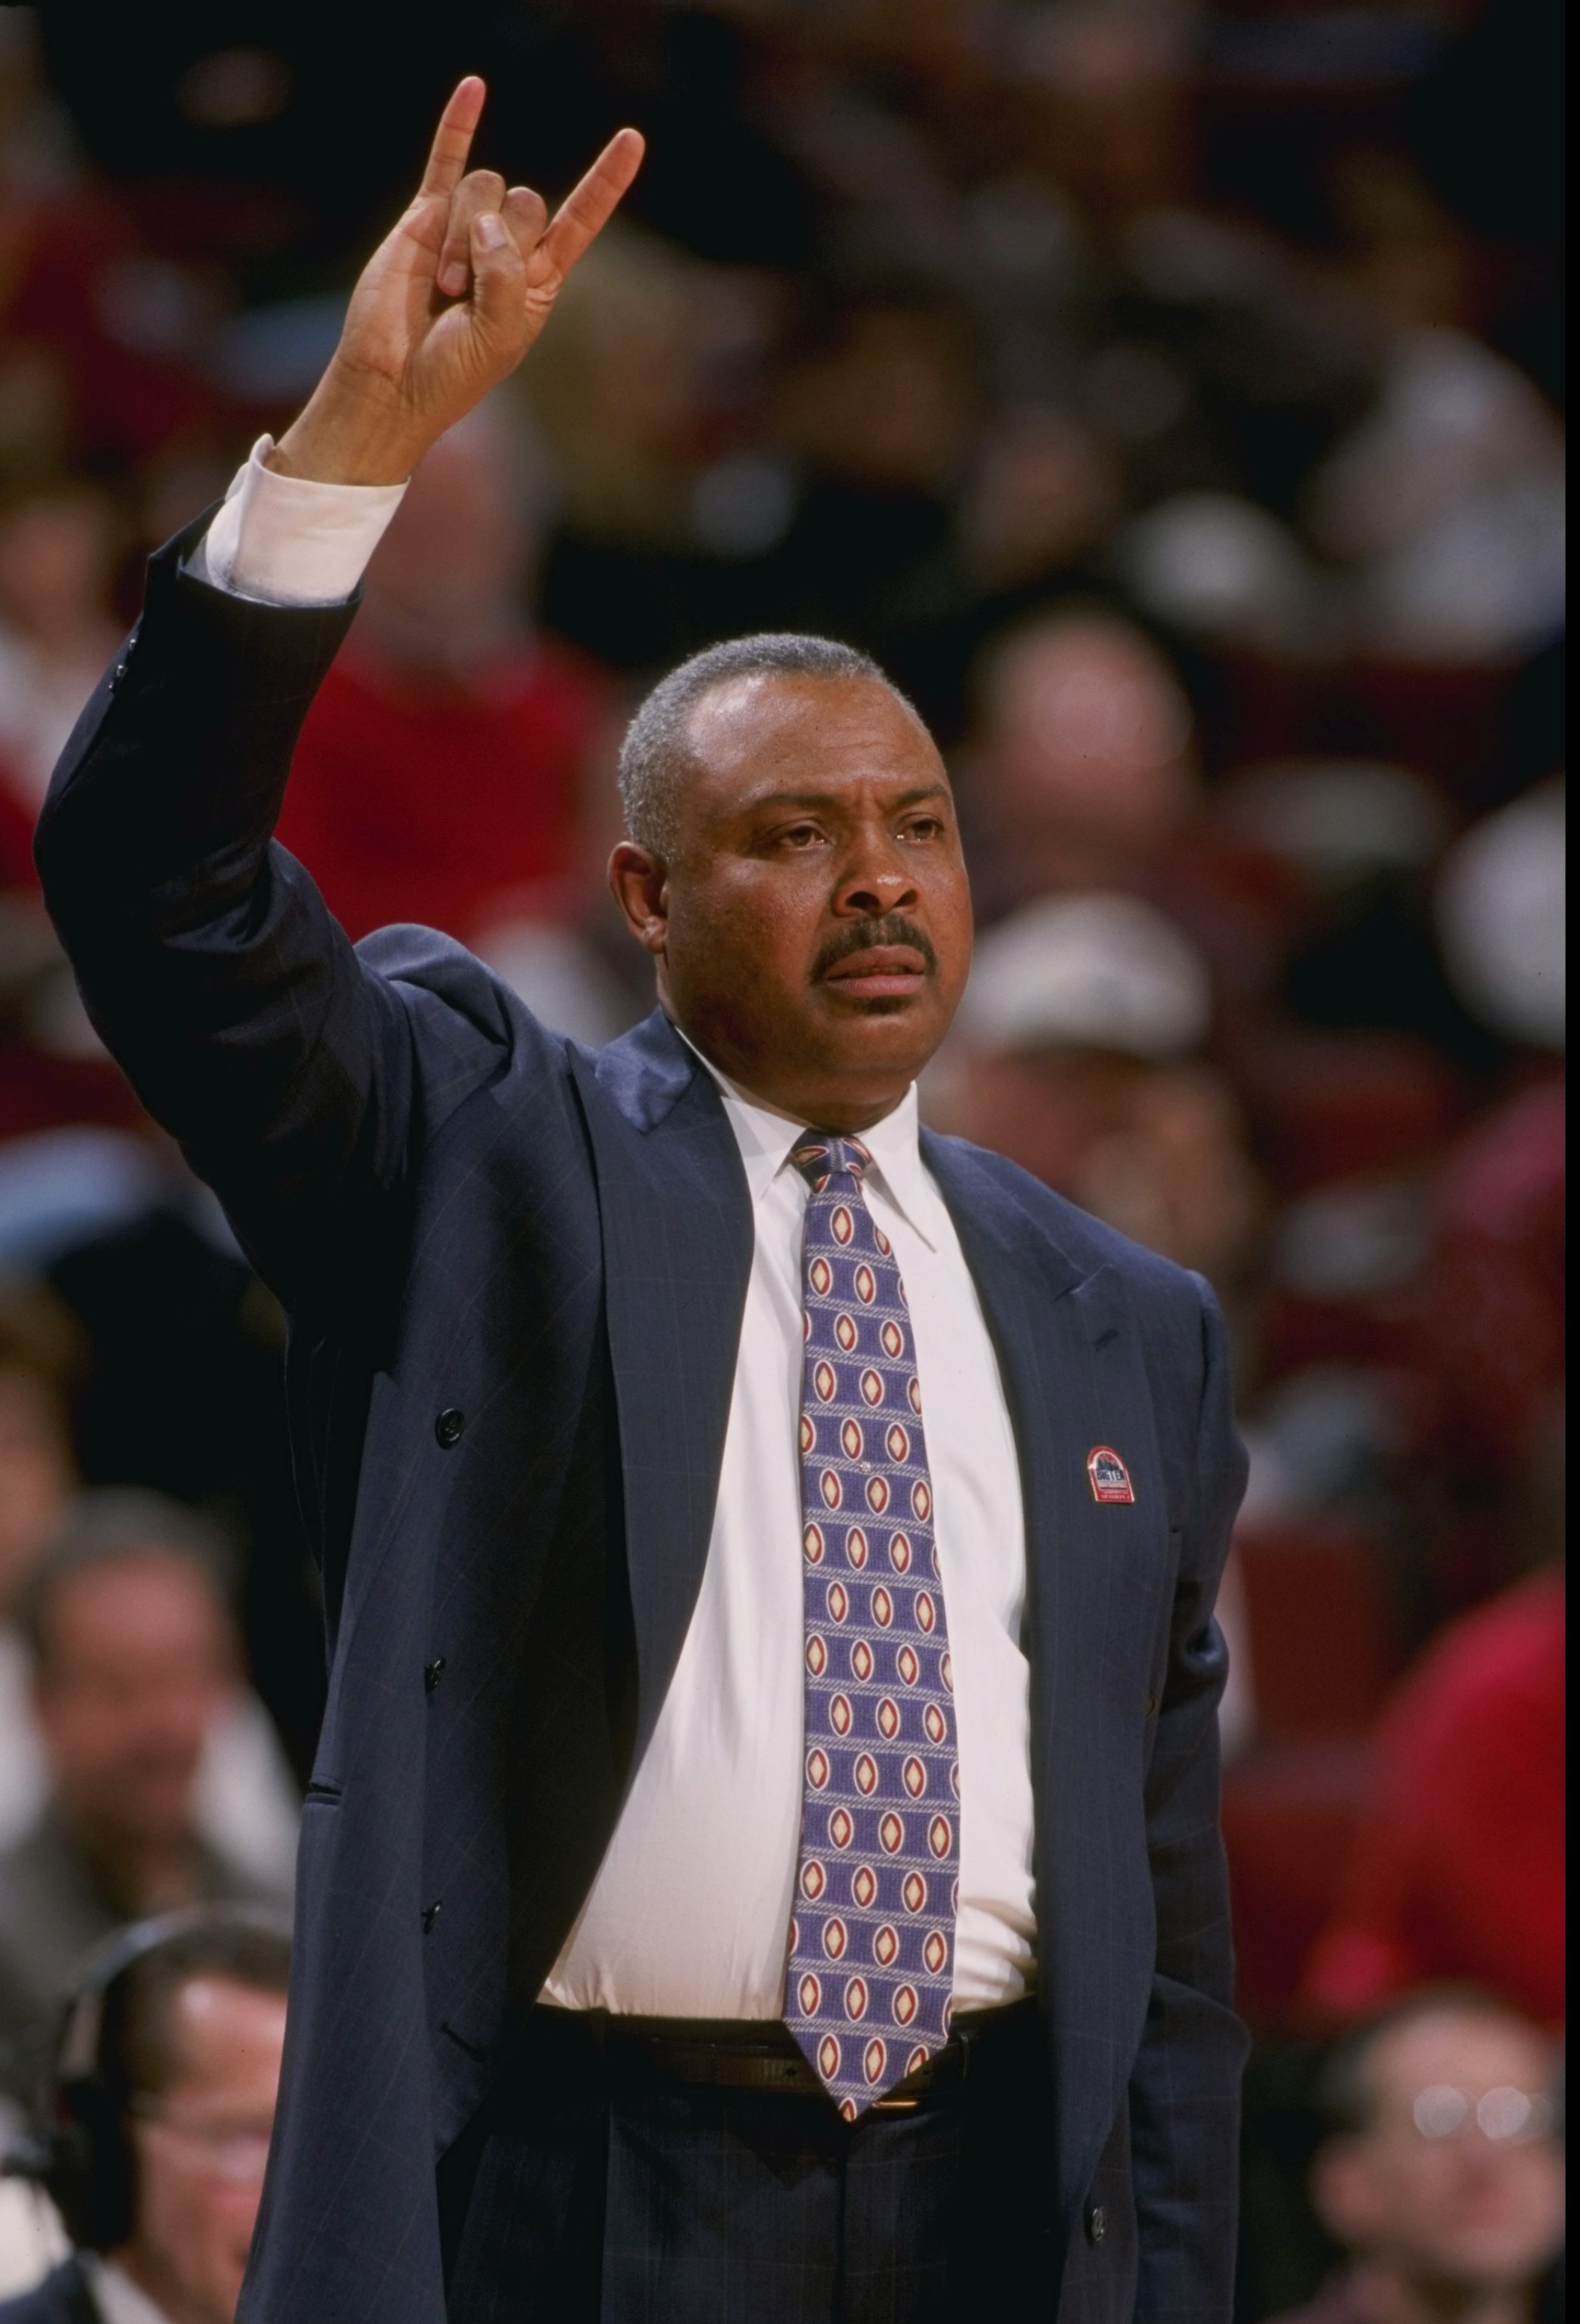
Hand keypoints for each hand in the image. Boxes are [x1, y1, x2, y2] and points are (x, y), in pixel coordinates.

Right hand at [271, 78, 642, 485]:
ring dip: (461, 238)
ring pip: (483, 189)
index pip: (579, 221)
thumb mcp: (498, 335)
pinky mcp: (424, 218)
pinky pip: (446, 162)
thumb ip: (505, 276)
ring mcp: (466, 228)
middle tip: (463, 292)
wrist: (392, 381)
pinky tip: (475, 87)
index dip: (605, 182)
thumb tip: (485, 218)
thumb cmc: (452, 372)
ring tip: (440, 284)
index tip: (632, 140)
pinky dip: (459, 126)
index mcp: (538, 279)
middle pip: (524, 201)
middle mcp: (507, 248)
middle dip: (496, 243)